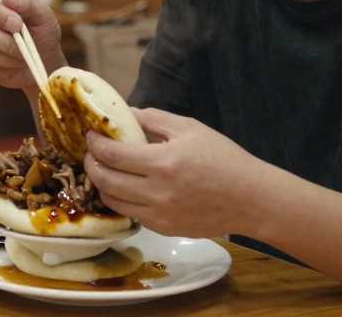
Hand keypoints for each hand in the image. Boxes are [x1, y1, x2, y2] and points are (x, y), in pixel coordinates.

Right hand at [0, 0, 64, 89]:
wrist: (42, 61)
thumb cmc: (42, 33)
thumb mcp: (43, 16)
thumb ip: (26, 4)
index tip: (17, 24)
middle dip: (6, 42)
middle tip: (24, 47)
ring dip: (9, 57)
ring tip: (23, 57)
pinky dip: (5, 68)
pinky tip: (14, 64)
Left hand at [84, 108, 271, 238]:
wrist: (250, 199)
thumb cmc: (223, 159)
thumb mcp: (190, 128)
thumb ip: (153, 119)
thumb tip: (125, 113)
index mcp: (164, 163)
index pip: (112, 155)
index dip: (95, 144)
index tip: (90, 135)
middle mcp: (157, 193)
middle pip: (105, 180)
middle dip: (91, 163)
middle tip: (92, 152)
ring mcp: (159, 215)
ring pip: (113, 201)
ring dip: (102, 184)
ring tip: (104, 170)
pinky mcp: (163, 229)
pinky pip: (131, 214)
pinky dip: (121, 200)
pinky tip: (125, 187)